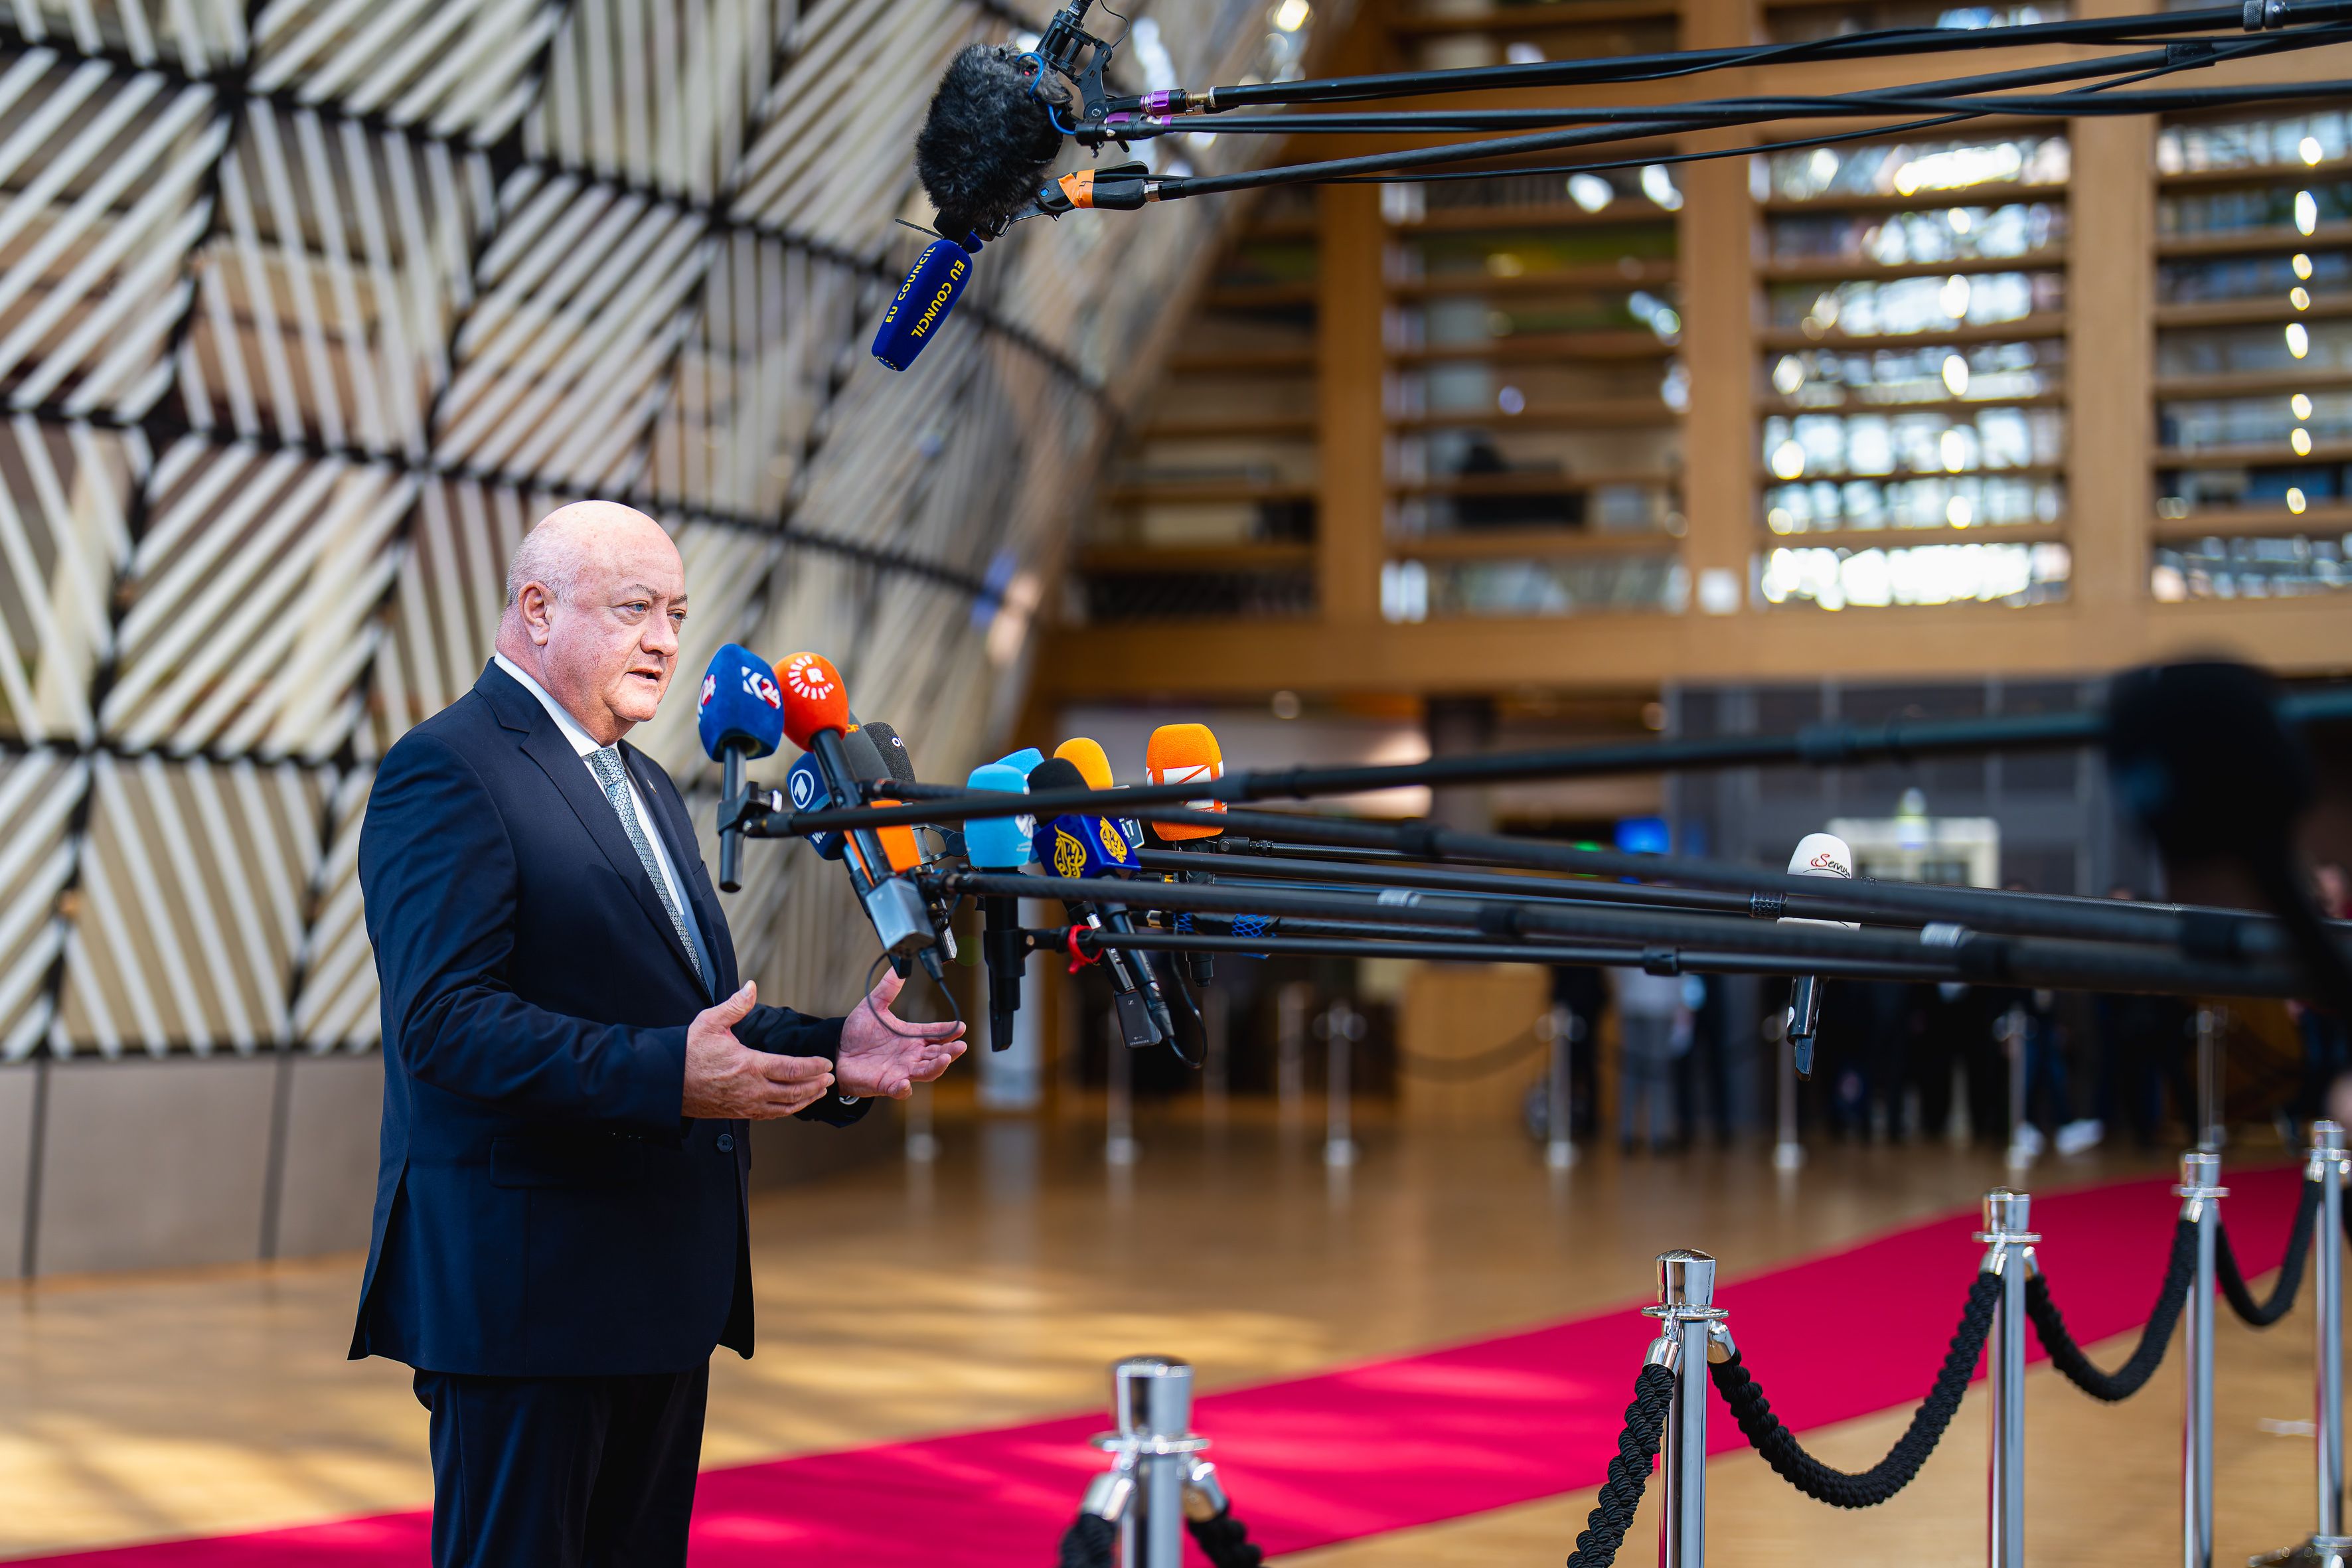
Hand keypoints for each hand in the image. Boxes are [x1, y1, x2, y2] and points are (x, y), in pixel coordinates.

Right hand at [682, 982, 834, 1119]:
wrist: (664, 1082)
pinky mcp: (737, 1113)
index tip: (827, 1063)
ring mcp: (745, 1104)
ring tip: (819, 1093)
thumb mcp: (710, 1022)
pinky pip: (770, 1116)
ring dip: (806, 1100)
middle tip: (830, 1079)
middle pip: (794, 1091)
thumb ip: (735, 1006)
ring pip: (785, 1107)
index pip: (792, 1069)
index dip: (814, 1067)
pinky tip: (793, 1106)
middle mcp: (752, 1089)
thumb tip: (751, 986)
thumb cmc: (686, 1052)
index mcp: (749, 1065)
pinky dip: (787, 1111)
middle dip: (816, 1085)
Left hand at [837, 968, 967, 1099]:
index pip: (935, 1033)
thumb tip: (898, 967)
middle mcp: (910, 1054)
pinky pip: (899, 1089)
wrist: (836, 1051)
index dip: (948, 1031)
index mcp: (911, 1037)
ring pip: (925, 1072)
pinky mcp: (886, 1084)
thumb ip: (887, 989)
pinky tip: (906, 1082)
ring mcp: (900, 1070)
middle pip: (937, 1054)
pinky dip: (904, 1088)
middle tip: (960, 1046)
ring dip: (937, 1067)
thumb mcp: (873, 1006)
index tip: (961, 1027)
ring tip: (944, 1059)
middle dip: (951, 1051)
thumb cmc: (857, 1032)